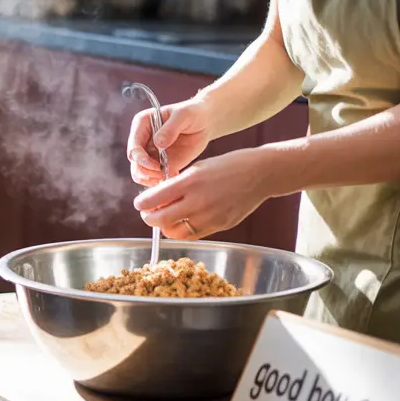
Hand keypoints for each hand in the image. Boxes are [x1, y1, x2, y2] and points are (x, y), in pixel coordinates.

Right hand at [127, 98, 213, 186]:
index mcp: (142, 124)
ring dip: (150, 179)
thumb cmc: (193, 113)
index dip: (140, 158)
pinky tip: (174, 177)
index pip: (133, 146)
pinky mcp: (159, 164)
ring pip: (140, 173)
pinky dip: (160, 182)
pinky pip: (153, 178)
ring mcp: (150, 154)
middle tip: (162, 174)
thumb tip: (158, 143)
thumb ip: (170, 128)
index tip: (156, 165)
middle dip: (146, 171)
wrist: (204, 122)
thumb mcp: (184, 115)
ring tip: (166, 178)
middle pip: (135, 162)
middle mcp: (142, 140)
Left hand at [132, 148, 275, 239]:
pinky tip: (182, 221)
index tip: (140, 204)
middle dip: (149, 218)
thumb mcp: (197, 168)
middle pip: (160, 220)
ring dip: (165, 227)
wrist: (260, 173)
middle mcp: (198, 201)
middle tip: (148, 214)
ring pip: (175, 232)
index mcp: (190, 182)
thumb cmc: (227, 166)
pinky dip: (182, 230)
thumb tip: (156, 199)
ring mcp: (209, 216)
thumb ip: (177, 184)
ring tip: (165, 219)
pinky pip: (193, 234)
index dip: (142, 204)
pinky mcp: (219, 226)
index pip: (153, 200)